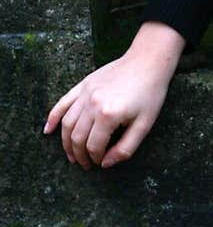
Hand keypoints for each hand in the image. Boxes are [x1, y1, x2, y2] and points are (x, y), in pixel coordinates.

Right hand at [42, 21, 186, 169]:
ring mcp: (85, 93)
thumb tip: (105, 164)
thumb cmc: (150, 94)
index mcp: (109, 115)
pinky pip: (62, 103)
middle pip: (77, 137)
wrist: (147, 62)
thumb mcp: (145, 125)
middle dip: (79, 154)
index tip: (99, 163)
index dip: (95, 158)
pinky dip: (53, 118)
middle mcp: (92, 104)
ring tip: (71, 155)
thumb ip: (125, 148)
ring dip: (65, 142)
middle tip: (84, 164)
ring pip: (67, 123)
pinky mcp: (83, 84)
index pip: (93, 146)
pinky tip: (48, 130)